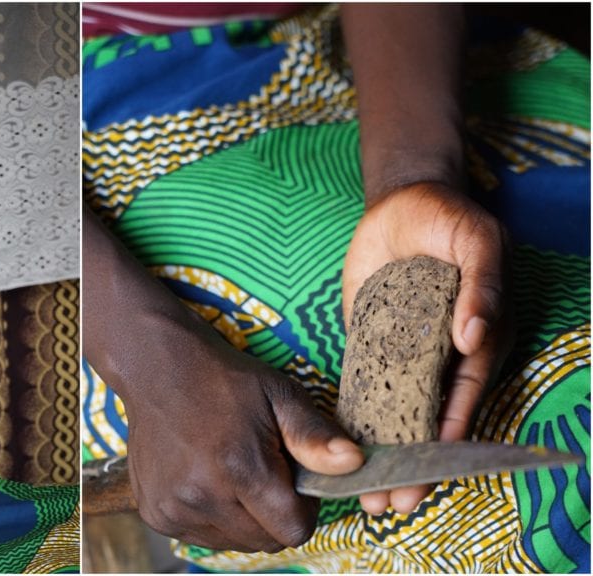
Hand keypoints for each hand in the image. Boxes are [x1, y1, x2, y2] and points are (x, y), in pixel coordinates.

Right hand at [120, 310, 363, 551]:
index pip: (293, 529)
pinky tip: (205, 478)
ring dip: (242, 518)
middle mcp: (201, 496)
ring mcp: (172, 509)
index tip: (292, 478)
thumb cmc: (223, 378)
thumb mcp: (279, 394)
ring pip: (233, 543)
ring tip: (230, 472)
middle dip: (273, 515)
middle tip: (261, 471)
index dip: (303, 509)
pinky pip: (202, 536)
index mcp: (238, 467)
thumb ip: (315, 436)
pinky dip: (212, 517)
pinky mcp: (154, 514)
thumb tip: (354, 464)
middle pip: (265, 542)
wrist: (155, 366)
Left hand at [342, 182, 513, 514]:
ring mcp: (406, 350)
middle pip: (430, 418)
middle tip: (392, 505)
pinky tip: (340, 450)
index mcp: (476, 337)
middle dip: (412, 464)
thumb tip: (476, 335)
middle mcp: (443, 353)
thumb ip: (482, 285)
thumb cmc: (448, 218)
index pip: (465, 397)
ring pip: (395, 412)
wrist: (403, 201)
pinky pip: (364, 386)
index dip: (449, 438)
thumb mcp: (476, 241)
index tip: (431, 474)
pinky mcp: (372, 342)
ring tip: (364, 495)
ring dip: (381, 453)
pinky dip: (356, 419)